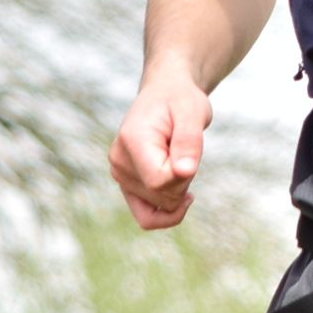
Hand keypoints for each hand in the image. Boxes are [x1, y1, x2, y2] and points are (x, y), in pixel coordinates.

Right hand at [109, 73, 212, 228]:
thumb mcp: (193, 112)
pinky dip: (167, 215)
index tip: (191, 152)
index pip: (159, 181)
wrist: (165, 95)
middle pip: (162, 195)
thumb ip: (189, 142)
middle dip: (185, 179)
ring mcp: (120, 175)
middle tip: (185, 148)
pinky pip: (146, 218)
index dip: (184, 174)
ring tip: (179, 158)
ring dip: (179, 188)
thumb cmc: (181, 101)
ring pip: (160, 207)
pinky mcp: (127, 185)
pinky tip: (184, 197)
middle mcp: (119, 161)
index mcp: (132, 141)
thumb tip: (185, 172)